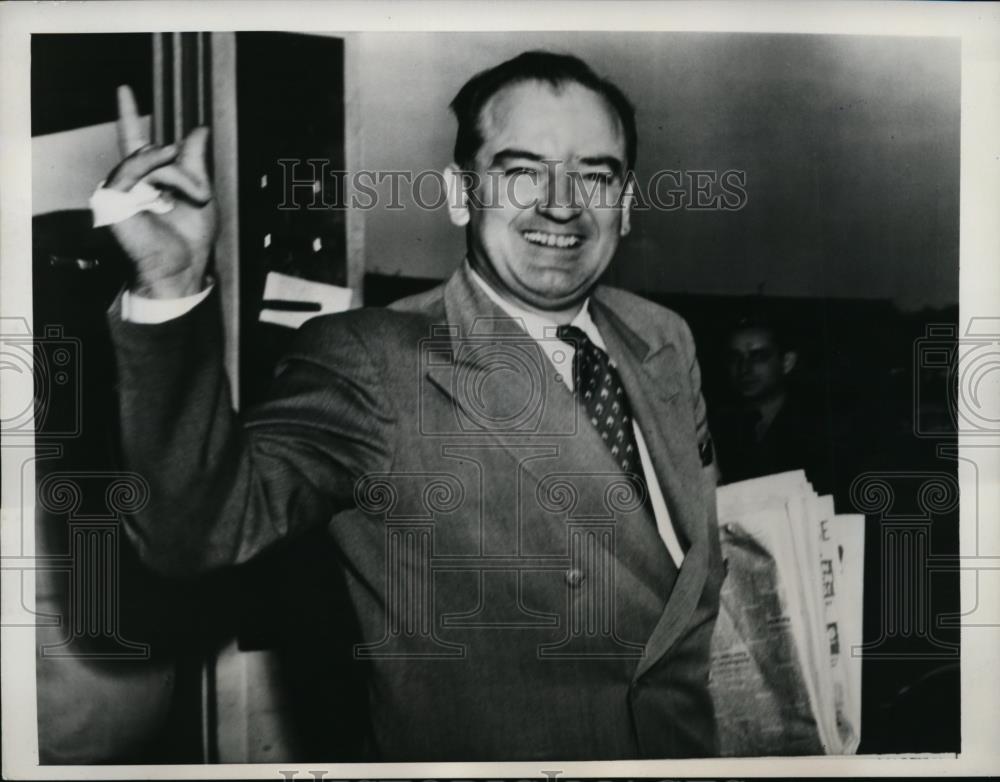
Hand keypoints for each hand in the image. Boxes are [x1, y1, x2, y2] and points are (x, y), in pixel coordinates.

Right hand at [105, 85, 217, 298]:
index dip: (128, 116)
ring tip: (192, 195)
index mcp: (148, 179)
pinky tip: (167, 184)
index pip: (136, 142)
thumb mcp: (200, 190)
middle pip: (157, 152)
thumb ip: (195, 159)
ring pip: (149, 159)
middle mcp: (130, 182)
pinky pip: (131, 169)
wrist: (183, 267)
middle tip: (200, 194)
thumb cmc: (191, 237)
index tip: (124, 90)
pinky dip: (155, 173)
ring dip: (177, 176)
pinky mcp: (111, 198)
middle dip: (185, 171)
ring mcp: (119, 189)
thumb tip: (200, 128)